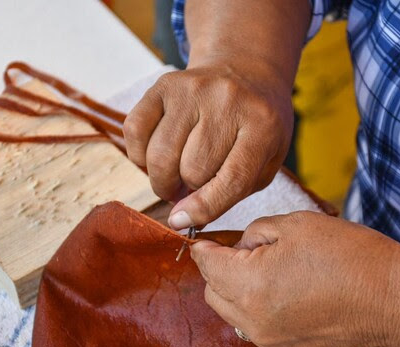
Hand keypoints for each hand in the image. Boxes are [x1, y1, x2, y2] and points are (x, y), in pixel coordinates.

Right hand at [123, 64, 293, 229]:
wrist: (245, 70)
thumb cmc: (255, 127)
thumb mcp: (264, 161)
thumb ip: (230, 192)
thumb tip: (181, 218)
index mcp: (263, 125)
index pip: (231, 179)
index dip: (204, 209)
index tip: (183, 222)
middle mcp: (228, 101)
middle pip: (192, 170)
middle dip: (188, 189)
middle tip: (192, 185)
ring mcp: (193, 88)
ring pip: (161, 156)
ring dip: (163, 178)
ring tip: (175, 175)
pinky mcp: (165, 84)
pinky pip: (135, 132)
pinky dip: (140, 155)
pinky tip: (157, 154)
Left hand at [190, 211, 399, 346]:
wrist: (393, 297)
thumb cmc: (348, 254)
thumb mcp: (294, 225)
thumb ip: (254, 233)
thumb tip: (238, 246)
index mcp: (250, 285)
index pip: (206, 265)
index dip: (204, 248)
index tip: (206, 240)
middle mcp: (253, 321)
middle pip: (213, 293)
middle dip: (219, 271)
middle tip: (244, 252)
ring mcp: (271, 342)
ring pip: (233, 315)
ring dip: (238, 293)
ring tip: (269, 273)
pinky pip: (257, 330)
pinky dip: (259, 312)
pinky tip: (287, 295)